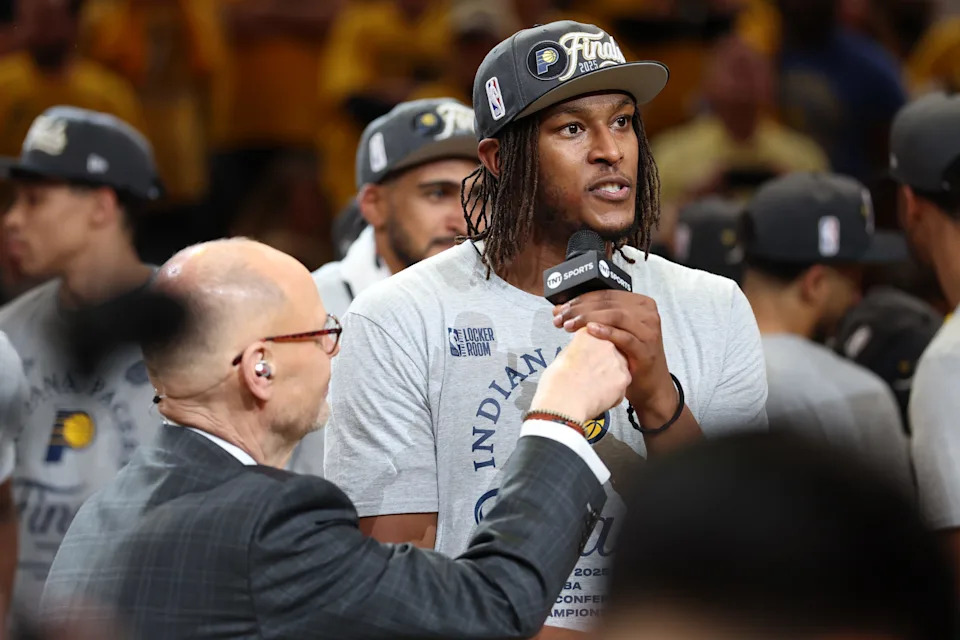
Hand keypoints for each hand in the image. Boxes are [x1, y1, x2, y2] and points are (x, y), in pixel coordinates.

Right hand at [531, 329, 630, 424]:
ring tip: (593, 388)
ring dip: (610, 378)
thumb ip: (577, 352)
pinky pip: (621, 387)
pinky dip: (613, 394)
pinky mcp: (624, 378)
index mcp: (588, 334)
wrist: (563, 402)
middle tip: (590, 376)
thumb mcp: (561, 358)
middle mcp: (606, 342)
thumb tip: (581, 356)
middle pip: (611, 351)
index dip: (592, 351)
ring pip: (619, 369)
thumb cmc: (556, 383)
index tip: (587, 360)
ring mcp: (618, 360)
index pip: (597, 336)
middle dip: (604, 363)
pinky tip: (599, 398)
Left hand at [553, 290, 676, 425]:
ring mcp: (649, 331)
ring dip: (588, 318)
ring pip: (616, 316)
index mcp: (640, 303)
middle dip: (580, 308)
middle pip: (608, 303)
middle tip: (560, 316)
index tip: (560, 307)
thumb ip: (594, 316)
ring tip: (569, 325)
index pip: (605, 294)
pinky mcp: (646, 350)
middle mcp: (647, 313)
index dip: (580, 298)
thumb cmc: (627, 355)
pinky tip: (589, 331)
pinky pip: (625, 337)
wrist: (649, 385)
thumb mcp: (614, 330)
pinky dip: (606, 332)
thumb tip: (560, 309)